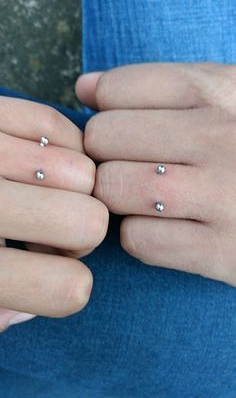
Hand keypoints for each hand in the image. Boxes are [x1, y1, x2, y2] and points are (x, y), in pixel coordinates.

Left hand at [0, 97, 107, 331]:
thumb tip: (25, 306)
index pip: (69, 289)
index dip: (71, 287)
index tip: (51, 273)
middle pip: (90, 222)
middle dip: (80, 233)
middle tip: (47, 231)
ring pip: (80, 170)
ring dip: (69, 189)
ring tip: (34, 193)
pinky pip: (54, 125)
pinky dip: (59, 146)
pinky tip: (35, 162)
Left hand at [76, 63, 235, 285]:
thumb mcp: (227, 99)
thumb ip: (158, 87)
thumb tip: (86, 87)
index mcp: (222, 92)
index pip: (118, 90)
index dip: (107, 111)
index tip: (125, 127)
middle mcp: (221, 138)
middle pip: (103, 139)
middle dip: (106, 154)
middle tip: (133, 164)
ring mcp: (223, 196)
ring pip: (112, 188)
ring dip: (118, 195)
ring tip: (145, 196)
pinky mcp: (223, 252)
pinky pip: (138, 240)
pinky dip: (141, 237)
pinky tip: (167, 229)